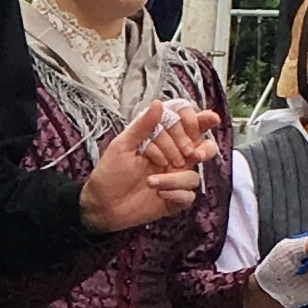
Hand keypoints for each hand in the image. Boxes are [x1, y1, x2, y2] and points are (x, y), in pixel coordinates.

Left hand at [77, 101, 219, 230]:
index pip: (190, 126)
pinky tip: (158, 193)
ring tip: (150, 181)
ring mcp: (175, 178)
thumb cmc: (109, 173)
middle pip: (205, 147)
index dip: (200, 121)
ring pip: (194, 175)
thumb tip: (159, 103)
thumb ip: (143, 126)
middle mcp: (174, 157)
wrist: (101, 205)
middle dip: (203, 148)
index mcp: (164, 140)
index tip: (204, 120)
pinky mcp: (175, 199)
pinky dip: (175, 193)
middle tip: (188, 153)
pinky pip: (188, 195)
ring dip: (175, 177)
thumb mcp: (122, 146)